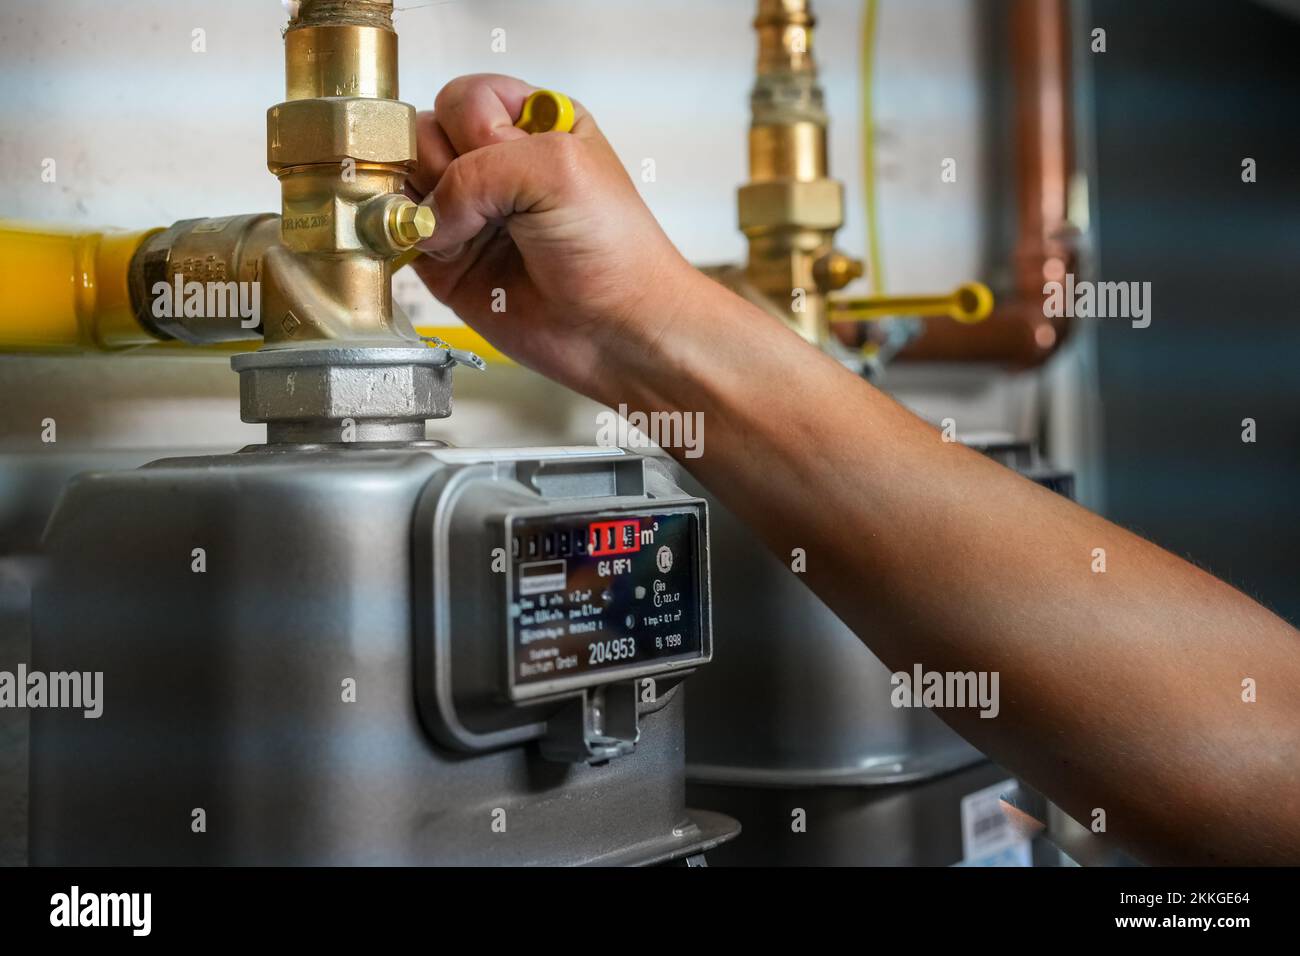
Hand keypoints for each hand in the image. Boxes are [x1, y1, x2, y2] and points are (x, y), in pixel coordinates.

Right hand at [406, 74, 703, 397]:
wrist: (616, 329)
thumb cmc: (612, 249)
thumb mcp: (559, 168)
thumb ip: (482, 168)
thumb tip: (429, 211)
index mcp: (532, 124)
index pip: (465, 97)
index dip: (469, 126)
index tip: (497, 157)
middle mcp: (495, 163)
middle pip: (424, 133)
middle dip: (441, 165)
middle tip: (478, 203)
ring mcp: (467, 210)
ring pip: (404, 179)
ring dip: (420, 202)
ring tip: (458, 231)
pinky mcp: (446, 258)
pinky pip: (395, 231)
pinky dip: (401, 236)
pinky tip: (440, 250)